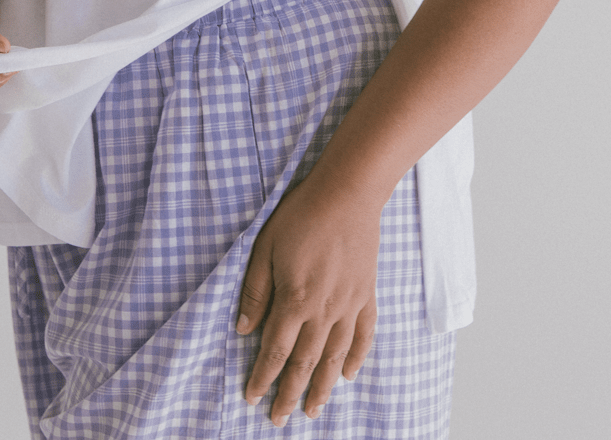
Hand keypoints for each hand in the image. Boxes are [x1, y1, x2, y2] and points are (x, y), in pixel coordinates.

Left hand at [238, 177, 381, 425]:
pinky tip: (349, 375)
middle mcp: (324, 311)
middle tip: (279, 419)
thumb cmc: (302, 215)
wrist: (348, 194)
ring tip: (313, 409)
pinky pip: (364, 335)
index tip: (252, 397)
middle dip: (289, 393)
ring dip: (322, 387)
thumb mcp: (265, 248)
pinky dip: (357, 358)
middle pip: (304, 362)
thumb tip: (243, 328)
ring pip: (335, 357)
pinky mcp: (366, 294)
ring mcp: (349, 305)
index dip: (262, 377)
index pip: (275, 350)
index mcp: (295, 300)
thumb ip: (255, 290)